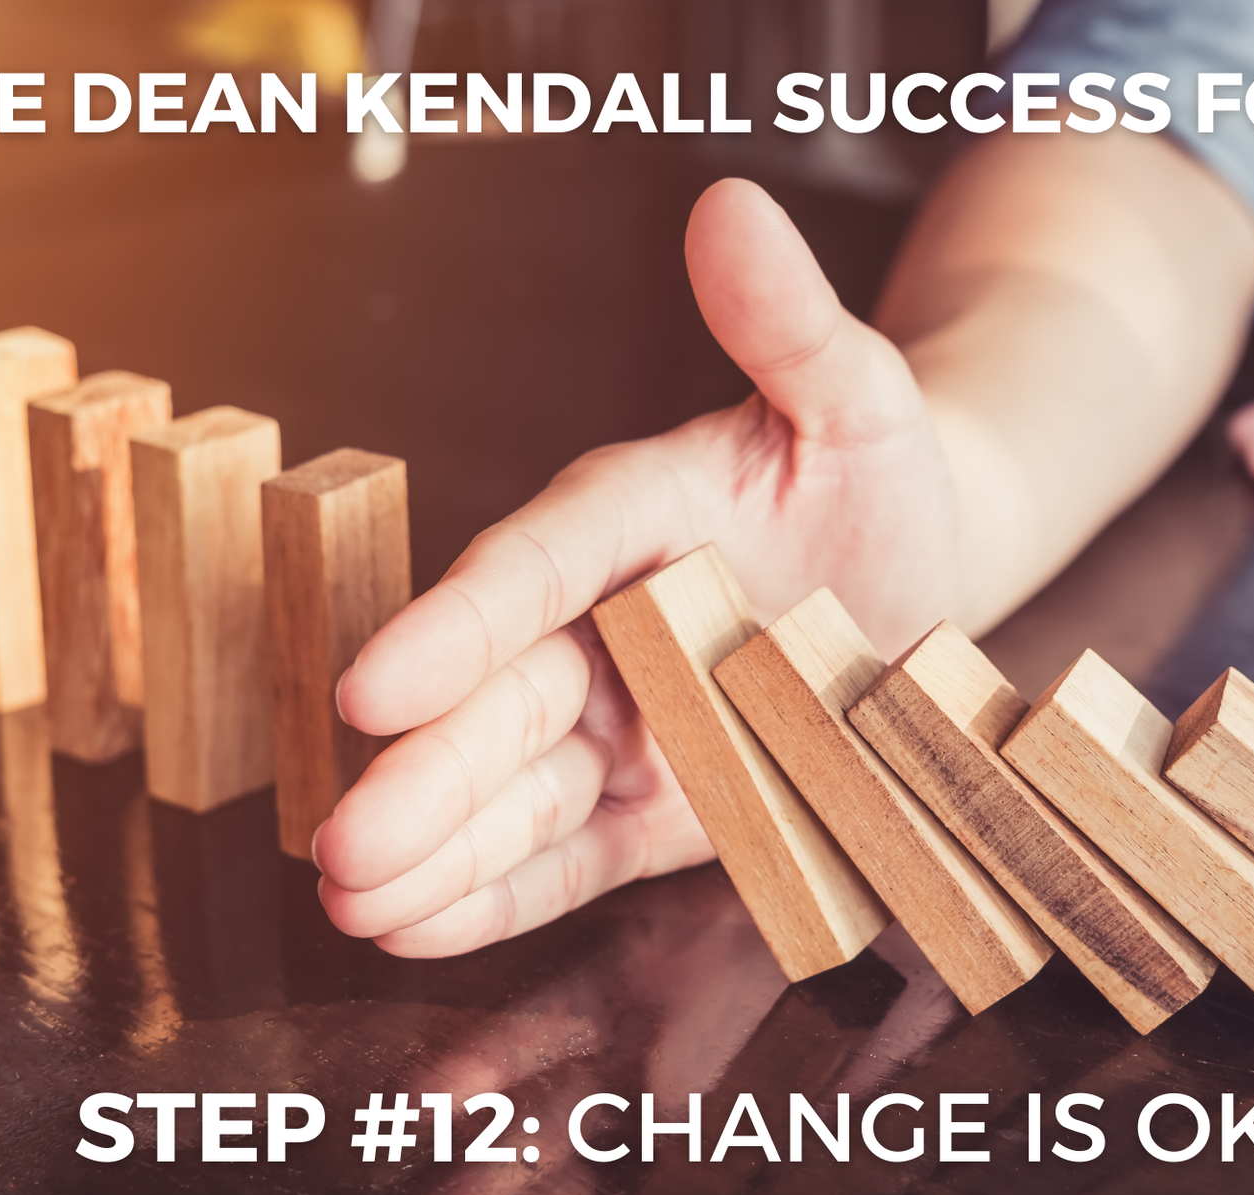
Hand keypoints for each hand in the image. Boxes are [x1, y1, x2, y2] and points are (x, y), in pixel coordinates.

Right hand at [311, 179, 962, 956]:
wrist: (911, 577)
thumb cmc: (872, 476)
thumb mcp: (856, 396)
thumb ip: (789, 325)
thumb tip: (730, 205)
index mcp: (629, 519)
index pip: (533, 566)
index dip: (459, 626)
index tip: (381, 683)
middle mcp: (602, 625)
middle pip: (502, 701)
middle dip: (423, 778)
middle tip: (342, 843)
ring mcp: (622, 723)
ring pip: (518, 792)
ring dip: (437, 851)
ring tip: (351, 901)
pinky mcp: (654, 807)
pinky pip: (568, 854)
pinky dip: (497, 894)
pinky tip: (415, 929)